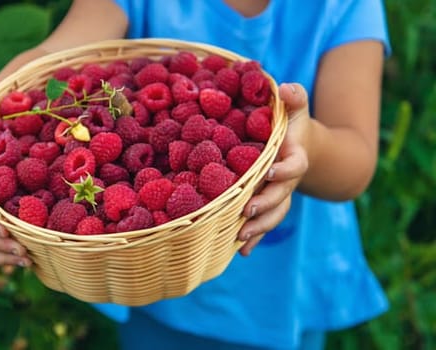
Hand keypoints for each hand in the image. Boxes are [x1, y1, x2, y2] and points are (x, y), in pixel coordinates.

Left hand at [237, 83, 311, 255]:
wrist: (302, 147)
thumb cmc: (291, 124)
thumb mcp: (294, 108)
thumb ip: (294, 98)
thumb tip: (286, 88)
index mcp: (294, 156)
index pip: (295, 165)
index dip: (284, 169)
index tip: (269, 171)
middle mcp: (288, 180)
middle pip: (281, 196)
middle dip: (265, 205)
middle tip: (247, 211)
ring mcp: (279, 195)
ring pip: (274, 214)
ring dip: (259, 227)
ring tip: (240, 237)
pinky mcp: (269, 204)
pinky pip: (264, 224)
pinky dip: (254, 238)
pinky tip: (240, 252)